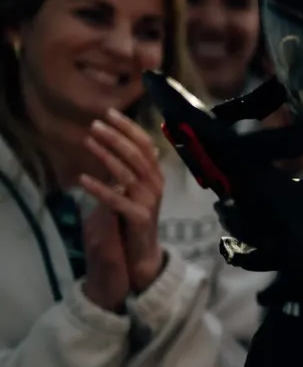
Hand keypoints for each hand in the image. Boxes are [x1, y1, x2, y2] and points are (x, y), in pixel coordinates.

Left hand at [78, 110, 167, 293]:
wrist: (143, 253)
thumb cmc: (134, 218)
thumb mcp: (134, 188)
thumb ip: (130, 168)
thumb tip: (120, 142)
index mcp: (156, 175)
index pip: (145, 144)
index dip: (128, 128)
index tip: (109, 113)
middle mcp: (156, 184)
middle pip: (137, 155)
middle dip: (115, 137)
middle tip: (94, 124)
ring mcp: (150, 201)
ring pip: (127, 173)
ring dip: (106, 156)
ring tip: (87, 142)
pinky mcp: (140, 217)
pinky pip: (117, 200)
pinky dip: (99, 189)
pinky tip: (82, 179)